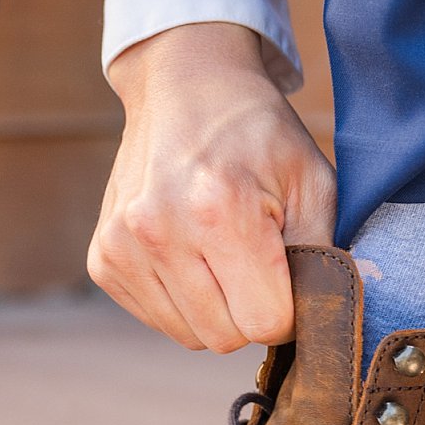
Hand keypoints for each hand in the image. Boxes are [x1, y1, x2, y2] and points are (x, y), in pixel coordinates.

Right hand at [93, 22, 335, 351]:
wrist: (185, 87)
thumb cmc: (257, 135)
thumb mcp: (313, 181)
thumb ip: (322, 257)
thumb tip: (322, 321)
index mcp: (220, 209)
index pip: (264, 323)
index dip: (287, 308)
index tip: (287, 274)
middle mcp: (160, 230)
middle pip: (224, 337)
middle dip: (249, 310)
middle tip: (254, 259)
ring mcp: (122, 246)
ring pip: (189, 336)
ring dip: (214, 308)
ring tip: (219, 251)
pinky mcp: (102, 259)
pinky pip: (157, 319)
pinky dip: (180, 300)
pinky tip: (188, 252)